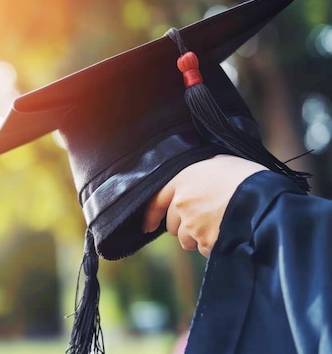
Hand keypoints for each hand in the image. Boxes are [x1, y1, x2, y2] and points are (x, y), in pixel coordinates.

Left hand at [143, 154, 267, 256]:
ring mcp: (192, 224)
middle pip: (173, 226)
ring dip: (198, 238)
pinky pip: (204, 249)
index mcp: (181, 180)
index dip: (151, 216)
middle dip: (183, 227)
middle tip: (202, 222)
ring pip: (187, 240)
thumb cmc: (245, 176)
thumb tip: (196, 180)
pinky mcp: (205, 241)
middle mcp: (181, 203)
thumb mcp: (218, 164)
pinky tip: (226, 234)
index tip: (148, 226)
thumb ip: (200, 174)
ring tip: (218, 227)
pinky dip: (212, 246)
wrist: (265, 197)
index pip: (156, 201)